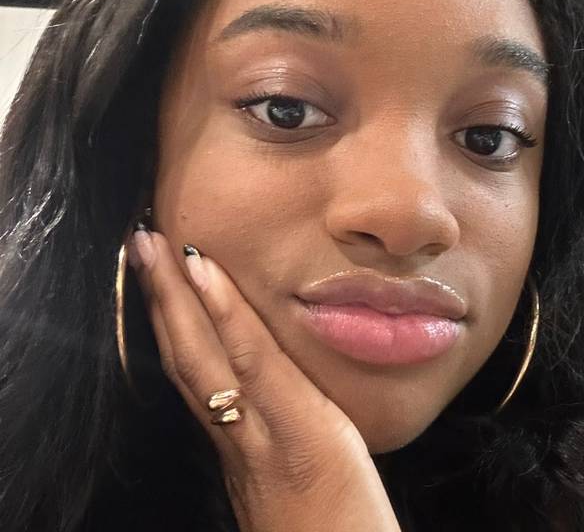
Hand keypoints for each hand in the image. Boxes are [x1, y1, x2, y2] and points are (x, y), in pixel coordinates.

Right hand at [128, 228, 401, 531]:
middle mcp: (235, 438)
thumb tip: (265, 403)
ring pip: (200, 355)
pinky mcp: (303, 431)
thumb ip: (276, 439)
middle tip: (140, 245)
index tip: (158, 279)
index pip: (195, 375)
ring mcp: (261, 435)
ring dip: (172, 295)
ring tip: (152, 245)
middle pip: (184, 357)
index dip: (171, 325)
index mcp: (237, 444)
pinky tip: (204, 272)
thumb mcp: (293, 480)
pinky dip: (224, 313)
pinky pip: (254, 362)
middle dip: (157, 299)